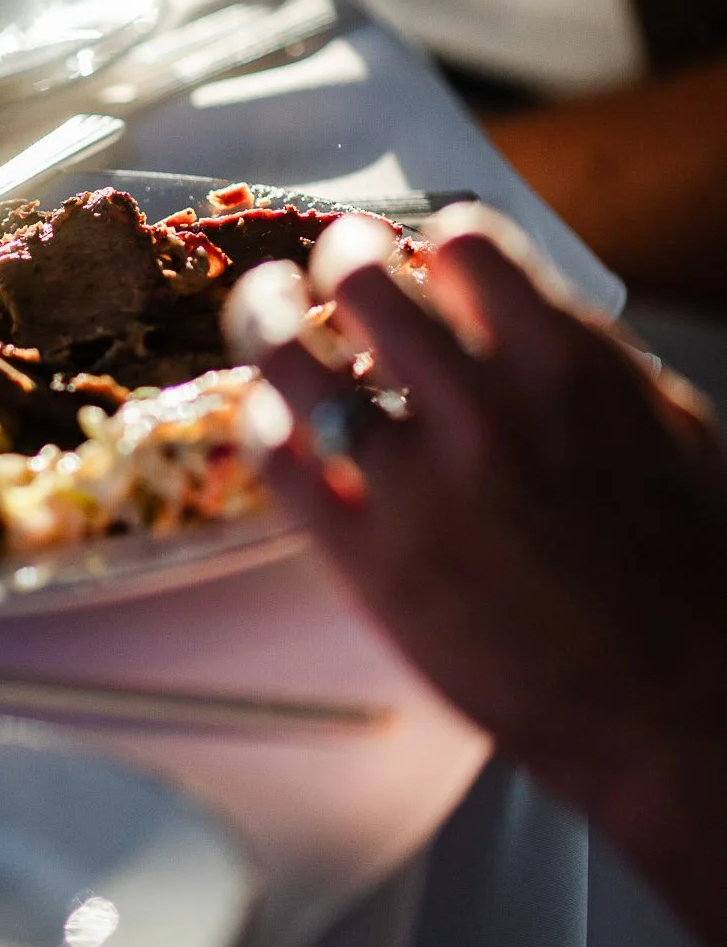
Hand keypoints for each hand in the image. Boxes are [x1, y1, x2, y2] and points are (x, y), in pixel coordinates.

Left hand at [225, 217, 726, 946]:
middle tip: (330, 268)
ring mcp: (416, 482)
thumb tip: (516, 307)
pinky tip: (269, 413)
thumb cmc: (683, 577)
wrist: (672, 703)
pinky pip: (277, 456)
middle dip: (339, 261)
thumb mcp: (667, 428)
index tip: (418, 252)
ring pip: (292, 356)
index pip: (462, 243)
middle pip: (361, 282)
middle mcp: (483, 407)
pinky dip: (263, 420)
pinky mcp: (366, 556)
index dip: (429, 243)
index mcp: (565, 364)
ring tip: (261, 308)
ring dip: (266, 317)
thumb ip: (582, 359)